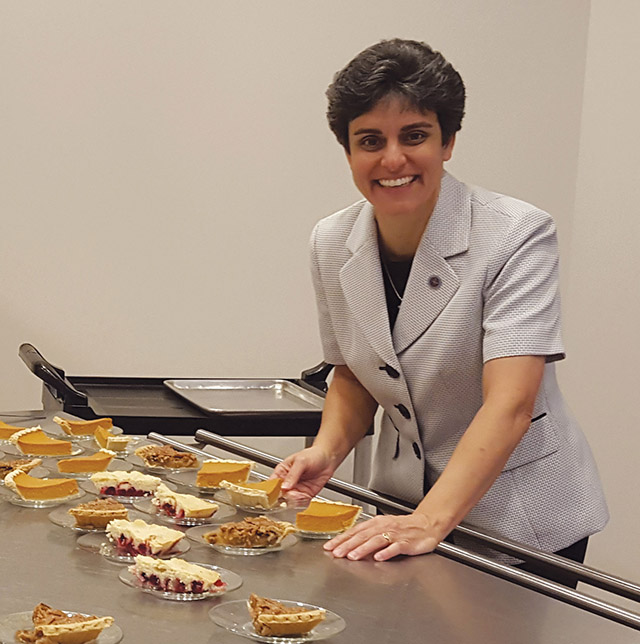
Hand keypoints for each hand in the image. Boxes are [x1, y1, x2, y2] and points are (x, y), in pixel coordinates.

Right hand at [273, 446, 335, 502]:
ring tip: (299, 496)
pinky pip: (301, 503)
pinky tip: (304, 498)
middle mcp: (287, 482)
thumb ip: (293, 474)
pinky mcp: (305, 495)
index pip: (272, 484)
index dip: (272, 491)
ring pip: (290, 501)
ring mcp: (296, 489)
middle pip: (280, 495)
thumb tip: (284, 486)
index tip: (275, 495)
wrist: (328, 458)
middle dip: (284, 498)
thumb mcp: (301, 461)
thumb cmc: (313, 455)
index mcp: (282, 472)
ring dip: (294, 502)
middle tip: (290, 496)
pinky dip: (302, 503)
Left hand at [323, 513, 440, 561]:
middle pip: (363, 536)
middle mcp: (383, 527)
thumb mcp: (383, 526)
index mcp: (376, 523)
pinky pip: (395, 547)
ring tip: (352, 556)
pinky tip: (379, 557)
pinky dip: (386, 552)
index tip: (329, 547)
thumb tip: (348, 543)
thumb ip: (367, 535)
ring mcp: (395, 534)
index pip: (355, 531)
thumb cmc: (403, 527)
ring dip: (363, 548)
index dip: (341, 539)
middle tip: (336, 552)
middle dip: (348, 544)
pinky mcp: (407, 542)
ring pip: (376, 540)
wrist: (426, 524)